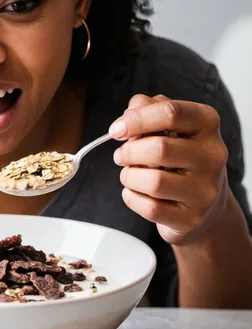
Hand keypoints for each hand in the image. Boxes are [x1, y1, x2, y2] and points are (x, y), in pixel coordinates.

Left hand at [109, 94, 228, 244]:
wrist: (204, 206)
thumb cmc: (180, 159)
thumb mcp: (170, 127)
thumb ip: (149, 110)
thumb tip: (131, 110)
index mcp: (206, 124)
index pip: (170, 113)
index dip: (136, 119)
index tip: (116, 129)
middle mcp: (212, 156)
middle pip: (158, 148)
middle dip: (128, 152)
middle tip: (121, 156)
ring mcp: (204, 190)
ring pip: (152, 181)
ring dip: (129, 176)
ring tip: (130, 174)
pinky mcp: (191, 217)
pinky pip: (149, 207)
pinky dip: (132, 197)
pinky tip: (135, 192)